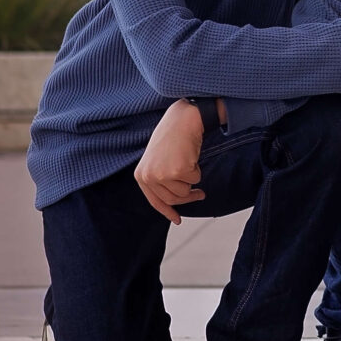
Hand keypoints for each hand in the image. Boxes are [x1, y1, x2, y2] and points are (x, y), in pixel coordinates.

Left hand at [134, 99, 205, 222]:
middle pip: (173, 199)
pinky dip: (197, 169)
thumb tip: (172, 201)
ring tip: (189, 163)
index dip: (167, 212)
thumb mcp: (158, 160)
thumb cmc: (172, 137)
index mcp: (141, 175)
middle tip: (200, 194)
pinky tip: (192, 156)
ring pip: (185, 192)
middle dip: (188, 197)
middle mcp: (149, 176)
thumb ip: (159, 179)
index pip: (155, 201)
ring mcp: (162, 174)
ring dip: (192, 179)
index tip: (177, 220)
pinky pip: (195, 179)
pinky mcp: (178, 170)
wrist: (182, 119)